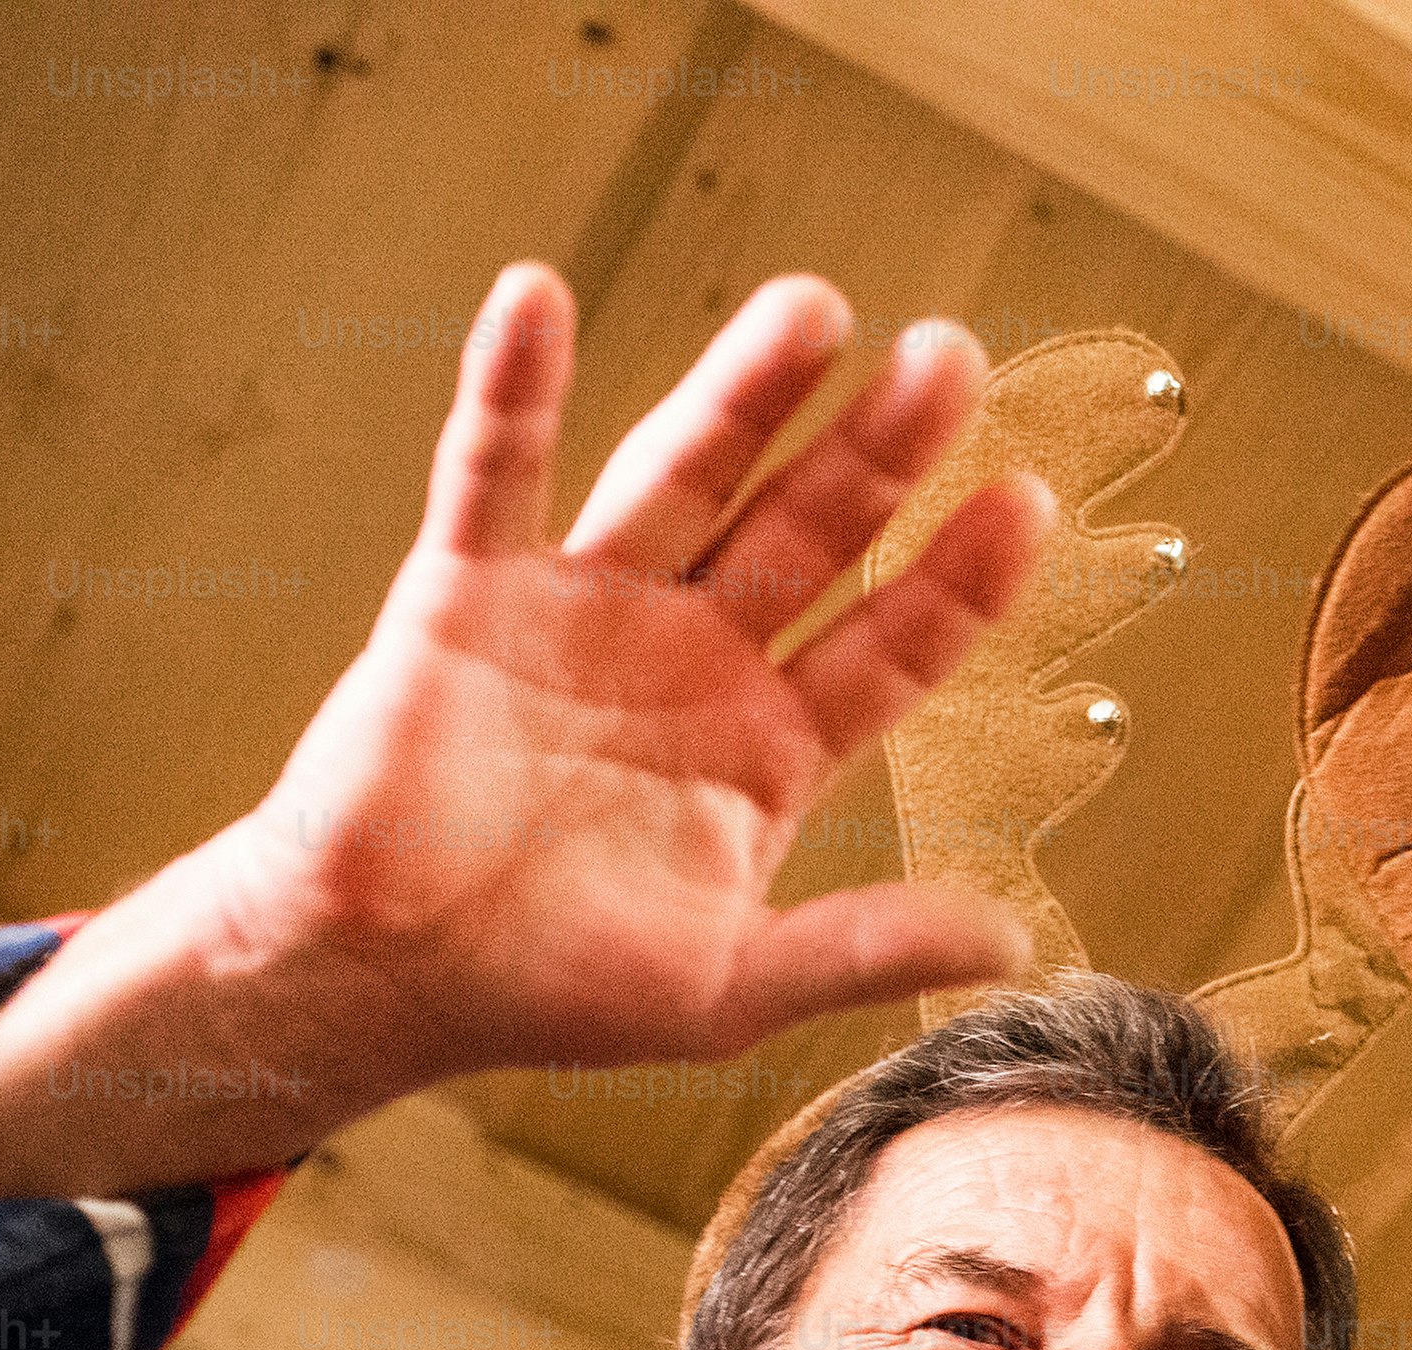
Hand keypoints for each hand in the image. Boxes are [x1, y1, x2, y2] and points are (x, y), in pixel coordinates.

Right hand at [0, 263, 1046, 1194]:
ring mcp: (586, 610)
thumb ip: (865, 950)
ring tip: (816, 307)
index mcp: (773, 745)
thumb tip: (1017, 948)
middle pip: (810, 530)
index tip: (1027, 501)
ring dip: (742, 392)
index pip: (894, 643)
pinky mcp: (466, 593)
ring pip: (681, 475)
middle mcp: (695, 657)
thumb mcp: (733, 986)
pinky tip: (536, 298)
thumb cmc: (555, 989)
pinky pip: (492, 472)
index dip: (960, 577)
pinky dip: (509, 388)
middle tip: (951, 358)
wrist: (384, 980)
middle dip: (878, 449)